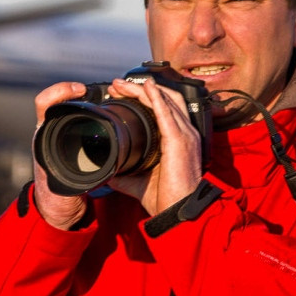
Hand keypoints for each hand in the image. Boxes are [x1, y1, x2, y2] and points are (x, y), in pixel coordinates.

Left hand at [31, 81, 89, 229]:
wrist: (56, 207)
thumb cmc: (56, 199)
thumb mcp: (66, 191)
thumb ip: (75, 185)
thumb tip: (87, 181)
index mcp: (44, 140)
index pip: (44, 104)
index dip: (60, 91)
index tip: (80, 90)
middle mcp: (47, 133)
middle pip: (56, 100)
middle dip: (73, 91)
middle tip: (91, 90)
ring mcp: (57, 135)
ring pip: (66, 107)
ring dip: (80, 99)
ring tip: (96, 96)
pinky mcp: (66, 139)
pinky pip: (74, 117)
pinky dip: (85, 109)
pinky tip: (97, 110)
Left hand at [106, 78, 202, 215]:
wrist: (178, 211)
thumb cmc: (166, 198)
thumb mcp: (140, 181)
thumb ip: (126, 172)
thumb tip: (110, 169)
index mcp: (179, 139)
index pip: (164, 108)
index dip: (145, 97)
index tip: (122, 94)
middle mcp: (185, 133)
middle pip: (164, 99)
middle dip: (140, 88)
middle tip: (117, 85)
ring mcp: (185, 134)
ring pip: (164, 101)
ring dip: (142, 89)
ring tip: (122, 84)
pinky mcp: (179, 140)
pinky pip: (167, 112)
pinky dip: (156, 98)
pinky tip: (146, 87)